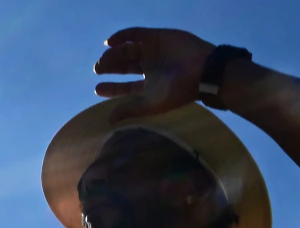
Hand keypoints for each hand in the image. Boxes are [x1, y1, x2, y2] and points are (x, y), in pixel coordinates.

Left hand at [94, 27, 215, 121]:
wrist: (201, 71)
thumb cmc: (177, 92)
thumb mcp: (150, 104)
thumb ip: (130, 110)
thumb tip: (109, 120)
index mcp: (150, 85)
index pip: (126, 87)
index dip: (111, 87)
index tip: (97, 88)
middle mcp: (150, 67)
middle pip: (124, 65)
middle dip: (110, 66)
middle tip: (98, 69)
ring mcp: (153, 51)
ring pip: (127, 50)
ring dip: (113, 54)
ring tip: (104, 60)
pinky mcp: (156, 37)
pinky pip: (134, 34)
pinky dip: (121, 37)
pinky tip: (110, 43)